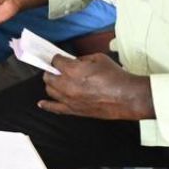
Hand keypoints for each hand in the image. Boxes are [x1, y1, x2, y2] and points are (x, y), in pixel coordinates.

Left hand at [39, 54, 153, 120]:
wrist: (127, 97)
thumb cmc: (116, 77)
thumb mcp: (98, 58)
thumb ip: (82, 59)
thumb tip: (74, 61)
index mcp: (73, 70)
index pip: (55, 61)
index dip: (57, 58)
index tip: (59, 58)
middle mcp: (67, 85)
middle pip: (48, 76)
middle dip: (52, 70)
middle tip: (57, 68)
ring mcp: (69, 99)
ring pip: (50, 90)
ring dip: (52, 84)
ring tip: (56, 80)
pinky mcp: (74, 110)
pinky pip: (55, 109)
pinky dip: (47, 105)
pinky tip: (42, 103)